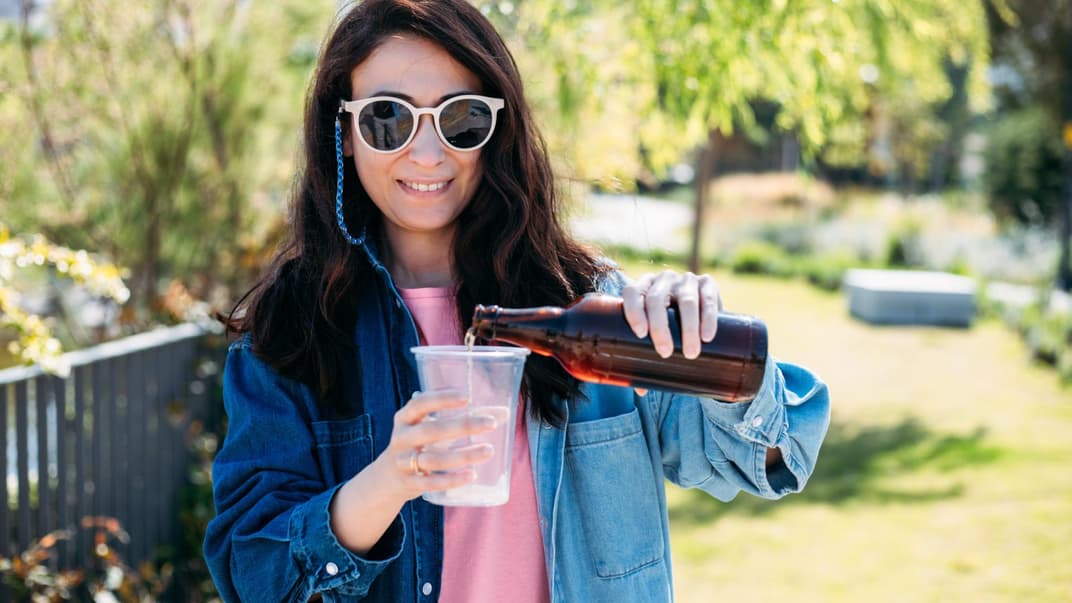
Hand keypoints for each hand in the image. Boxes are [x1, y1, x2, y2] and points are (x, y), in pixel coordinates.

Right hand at [380, 390, 497, 500]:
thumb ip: (465, 418)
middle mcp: (402, 438)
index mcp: (405, 418)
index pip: (421, 403)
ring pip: (434, 459)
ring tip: (489, 450)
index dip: (442, 398)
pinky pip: (430, 483)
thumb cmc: (421, 444)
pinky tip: (472, 475)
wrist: (388, 478)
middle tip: (491, 424)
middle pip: (432, 430)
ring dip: (463, 455)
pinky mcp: (408, 483)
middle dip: (463, 426)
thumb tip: (505, 412)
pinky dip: (452, 480)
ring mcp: (402, 461)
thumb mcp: (435, 428)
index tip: (468, 397)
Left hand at [621, 270, 722, 359]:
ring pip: (686, 302)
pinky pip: (707, 300)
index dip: (634, 311)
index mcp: (644, 286)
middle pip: (656, 299)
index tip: (641, 334)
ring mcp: (686, 279)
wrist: (701, 310)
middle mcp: (663, 279)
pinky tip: (706, 336)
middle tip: (665, 352)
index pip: (632, 292)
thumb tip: (639, 386)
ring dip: (688, 329)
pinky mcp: (707, 282)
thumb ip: (646, 345)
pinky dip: (708, 320)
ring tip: (690, 353)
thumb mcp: (655, 327)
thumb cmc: (670, 325)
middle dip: (660, 327)